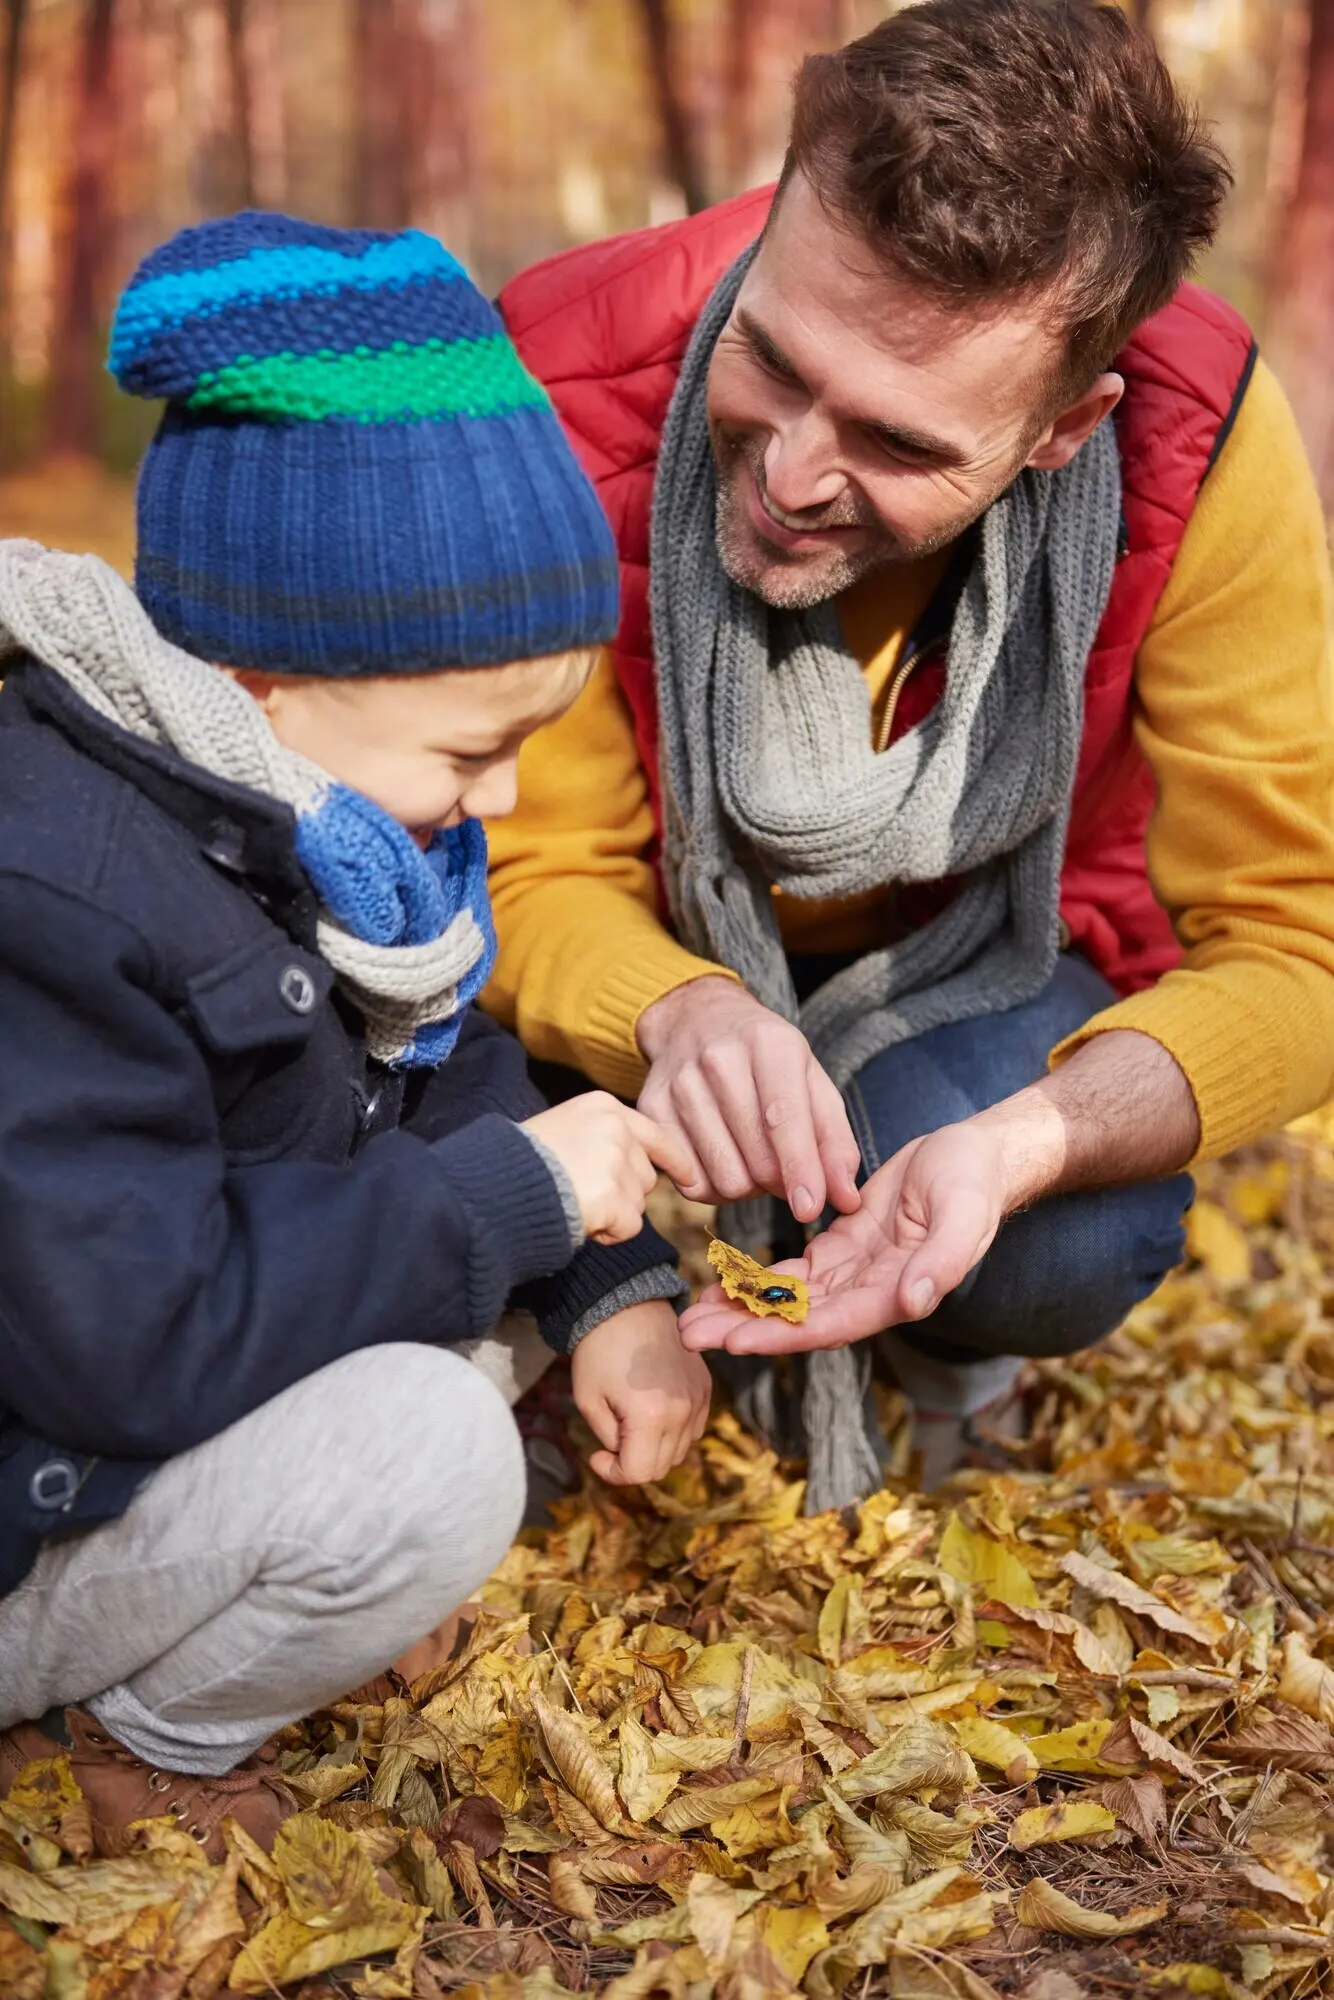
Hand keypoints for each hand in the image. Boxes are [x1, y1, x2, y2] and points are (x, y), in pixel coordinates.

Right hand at [523, 1093, 694, 1244]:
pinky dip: (608, 1233)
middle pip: (646, 1176)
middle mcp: (617, 1129)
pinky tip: (579, 1218)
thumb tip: (640, 1166)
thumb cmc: (521, 1161)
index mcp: (604, 1107)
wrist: (496, 1183)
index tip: (691, 1177)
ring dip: (613, 1214)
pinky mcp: (613, 1197)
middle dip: (623, 1193)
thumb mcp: (565, 1128)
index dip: (675, 1159)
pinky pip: (628, 1227)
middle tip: (581, 1194)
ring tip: (574, 1202)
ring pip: (638, 1205)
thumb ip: (602, 1138)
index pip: (655, 1134)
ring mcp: (616, 1162)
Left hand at [571, 1299, 712, 1484]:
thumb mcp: (589, 1401)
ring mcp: (699, 1399)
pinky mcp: (705, 1387)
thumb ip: (609, 1439)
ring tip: (632, 1423)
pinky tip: (652, 1411)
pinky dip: (674, 1431)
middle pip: (661, 1466)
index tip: (596, 1455)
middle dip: (633, 1462)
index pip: (639, 1473)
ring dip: (654, 1448)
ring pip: (680, 1451)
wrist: (627, 1305)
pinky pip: (694, 1428)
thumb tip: (623, 1456)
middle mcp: (683, 1412)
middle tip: (612, 1440)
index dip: (613, 1473)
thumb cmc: (598, 1351)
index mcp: (651, 1417)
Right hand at [636, 976, 861, 1223]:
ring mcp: (678, 1084)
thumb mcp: (811, 1082)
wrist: (697, 1021)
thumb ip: (834, 1142)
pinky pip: (689, 1183)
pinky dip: (713, 1188)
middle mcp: (718, 1059)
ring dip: (747, 1186)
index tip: (810, 1208)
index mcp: (768, 1044)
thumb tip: (846, 1199)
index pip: (784, 1118)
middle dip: (779, 1181)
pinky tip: (721, 1159)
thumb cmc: (765, 1059)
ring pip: (723, 1178)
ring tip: (750, 1158)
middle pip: (756, 1160)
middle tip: (782, 1167)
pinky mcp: (650, 1110)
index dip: (800, 1169)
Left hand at [679, 1119, 1007, 1355]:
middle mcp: (868, 1293)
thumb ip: (941, 1260)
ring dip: (742, 1309)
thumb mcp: (964, 1214)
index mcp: (895, 1293)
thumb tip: (914, 1301)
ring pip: (788, 1301)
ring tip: (692, 1315)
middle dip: (744, 1330)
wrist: (976, 1156)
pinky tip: (722, 1282)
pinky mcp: (842, 1247)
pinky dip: (758, 1279)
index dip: (781, 1335)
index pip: (828, 1324)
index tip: (734, 1341)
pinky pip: (793, 1272)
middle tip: (689, 1334)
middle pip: (797, 1322)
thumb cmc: (974, 1184)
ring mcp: (853, 1272)